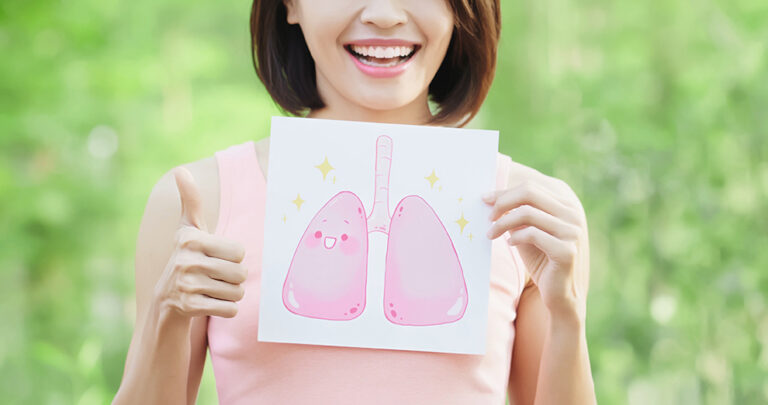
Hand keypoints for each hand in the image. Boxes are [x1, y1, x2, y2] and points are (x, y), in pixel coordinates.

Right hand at [153, 166, 248, 320]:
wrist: (165, 298)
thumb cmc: (187, 256)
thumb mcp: (189, 229)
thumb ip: (190, 200)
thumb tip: (180, 171)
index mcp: (190, 239)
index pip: (239, 251)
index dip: (234, 257)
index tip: (218, 257)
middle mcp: (186, 261)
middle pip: (241, 273)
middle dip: (236, 278)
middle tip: (218, 276)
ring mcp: (187, 285)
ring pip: (238, 292)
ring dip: (232, 294)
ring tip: (213, 289)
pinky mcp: (190, 307)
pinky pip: (231, 309)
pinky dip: (227, 309)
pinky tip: (210, 302)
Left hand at [482, 172, 588, 321]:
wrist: (561, 295)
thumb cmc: (541, 258)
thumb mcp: (527, 230)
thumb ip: (517, 213)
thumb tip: (490, 197)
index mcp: (567, 203)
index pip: (531, 186)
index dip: (505, 191)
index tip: (485, 199)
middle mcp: (574, 213)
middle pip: (529, 192)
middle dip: (502, 202)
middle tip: (487, 215)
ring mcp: (573, 231)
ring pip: (527, 212)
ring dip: (503, 222)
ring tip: (491, 233)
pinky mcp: (567, 250)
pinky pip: (532, 234)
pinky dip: (515, 237)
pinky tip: (510, 244)